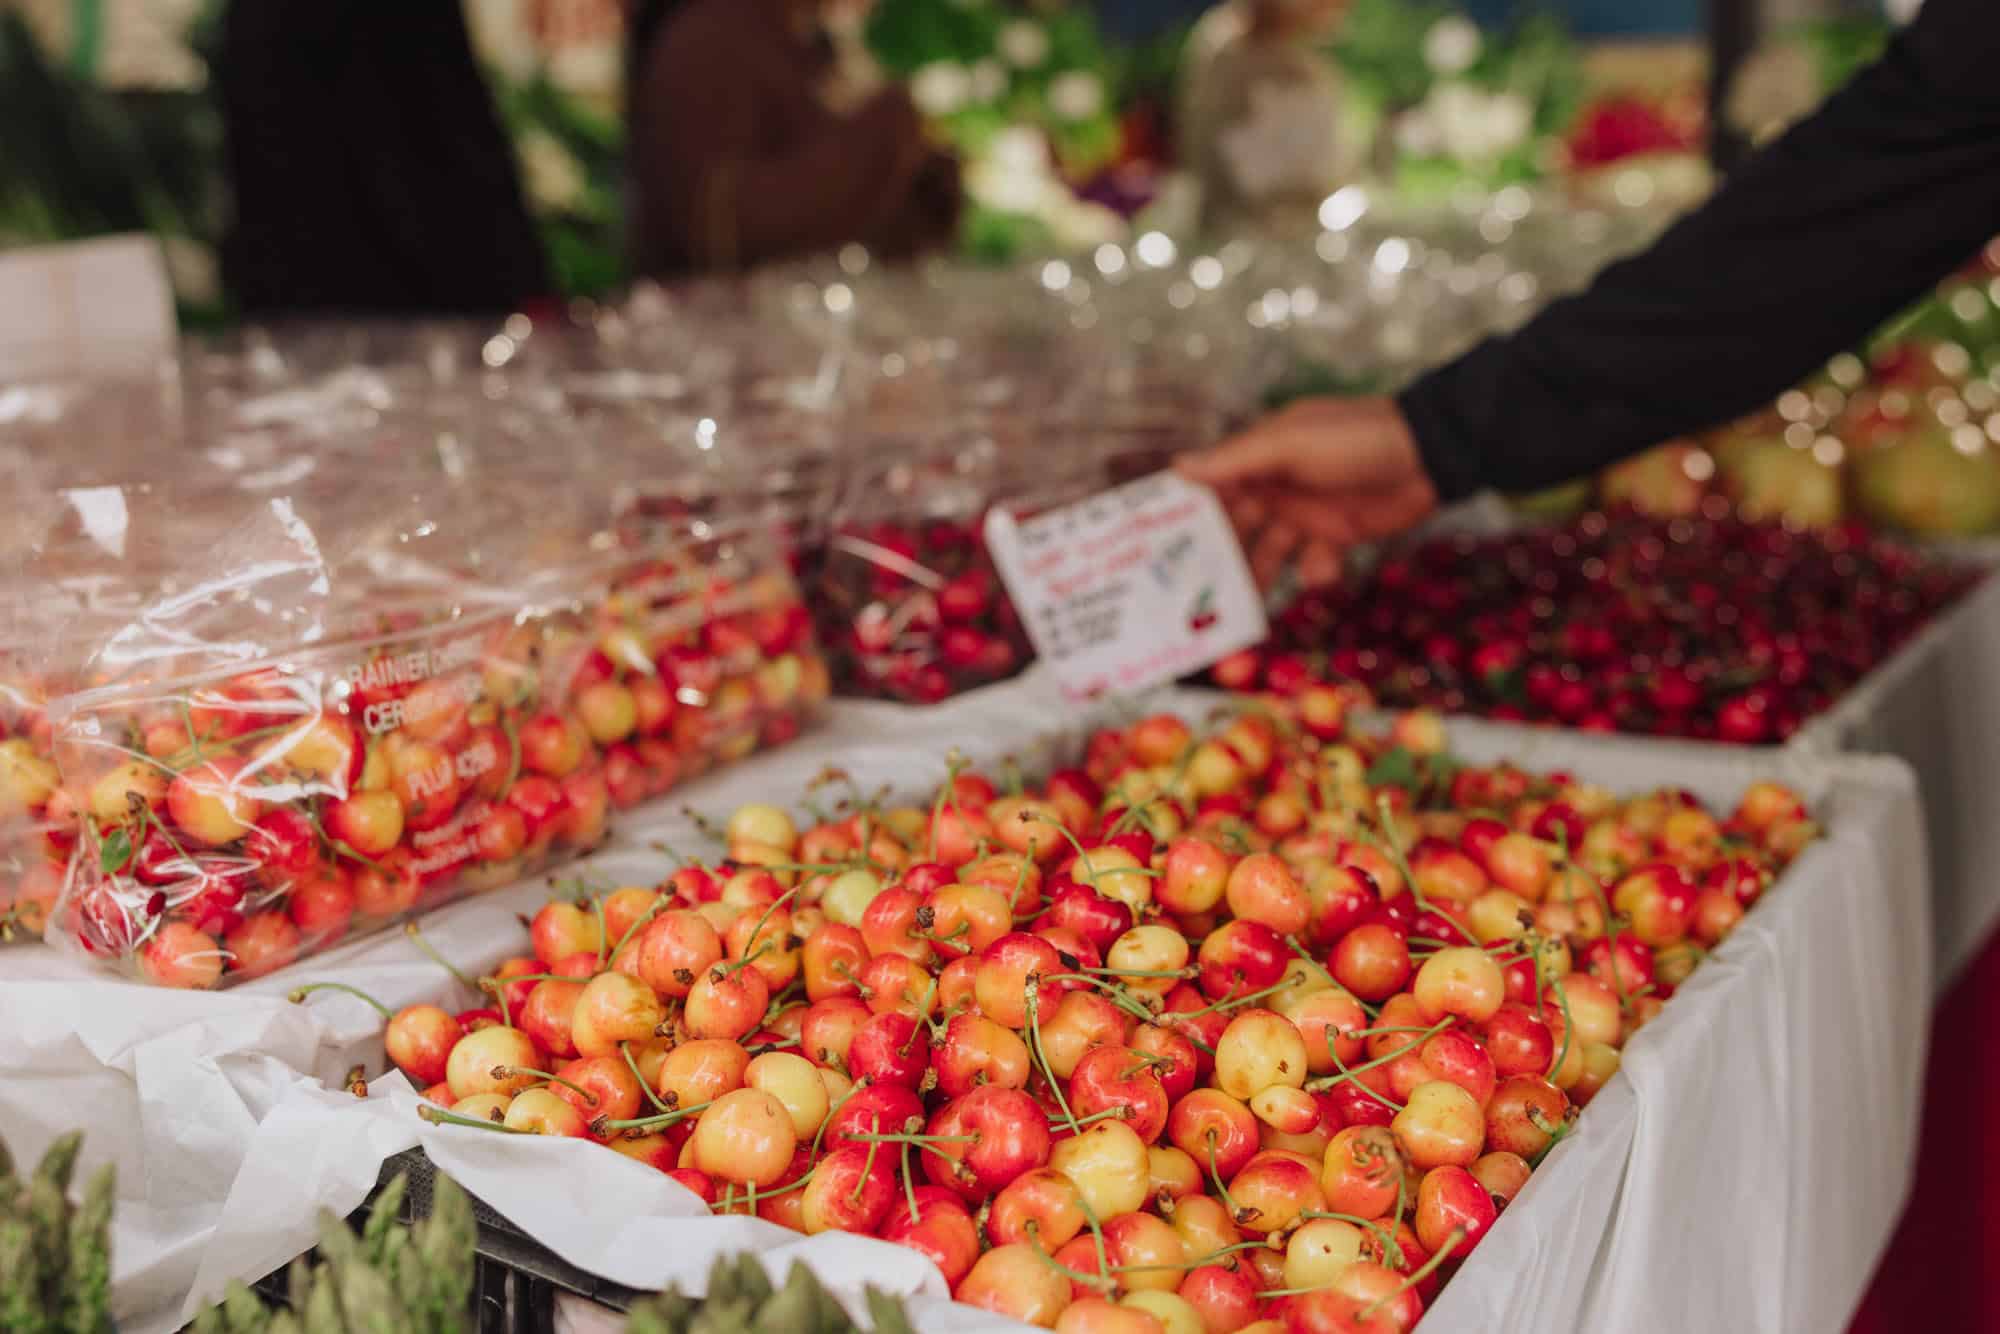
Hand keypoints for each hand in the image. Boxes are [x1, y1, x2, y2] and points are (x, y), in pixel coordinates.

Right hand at [1176, 395, 1438, 588]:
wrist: (1432, 455)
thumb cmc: (1355, 439)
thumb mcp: (1290, 445)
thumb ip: (1236, 460)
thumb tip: (1177, 468)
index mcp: (1260, 456)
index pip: (1214, 487)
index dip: (1190, 515)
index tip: (1162, 547)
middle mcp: (1278, 484)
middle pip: (1237, 527)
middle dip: (1221, 556)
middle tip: (1197, 591)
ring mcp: (1308, 510)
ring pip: (1270, 552)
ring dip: (1260, 577)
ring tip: (1246, 607)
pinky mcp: (1338, 533)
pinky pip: (1314, 563)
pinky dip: (1316, 572)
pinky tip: (1324, 572)